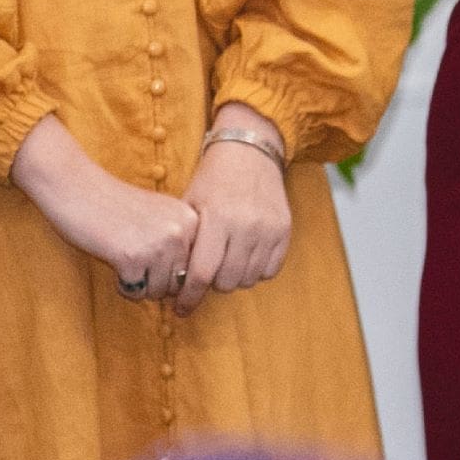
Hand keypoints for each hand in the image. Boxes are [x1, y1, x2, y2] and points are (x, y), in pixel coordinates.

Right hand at [11, 115, 198, 300]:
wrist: (78, 187)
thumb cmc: (117, 205)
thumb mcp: (161, 215)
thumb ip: (180, 242)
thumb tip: (188, 288)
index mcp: (191, 219)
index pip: (196, 268)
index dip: (174, 271)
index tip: (155, 259)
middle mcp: (181, 231)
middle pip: (178, 284)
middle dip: (156, 281)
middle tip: (135, 257)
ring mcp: (159, 244)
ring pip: (158, 292)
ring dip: (139, 284)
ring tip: (125, 256)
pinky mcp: (132, 258)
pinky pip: (135, 293)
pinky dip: (122, 285)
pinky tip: (113, 259)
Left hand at [173, 104, 291, 315]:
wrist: (250, 151)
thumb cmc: (213, 179)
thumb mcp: (190, 204)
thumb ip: (186, 242)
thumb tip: (175, 282)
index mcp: (217, 218)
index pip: (201, 274)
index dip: (189, 297)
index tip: (181, 308)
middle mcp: (245, 226)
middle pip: (226, 282)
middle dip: (211, 283)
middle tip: (206, 273)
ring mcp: (268, 229)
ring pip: (248, 279)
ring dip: (234, 277)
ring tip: (225, 262)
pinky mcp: (284, 230)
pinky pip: (270, 270)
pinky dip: (255, 270)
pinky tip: (245, 256)